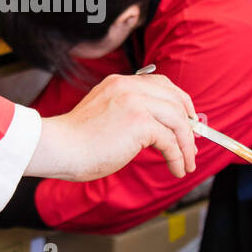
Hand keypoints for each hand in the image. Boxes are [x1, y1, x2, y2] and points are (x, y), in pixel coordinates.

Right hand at [24, 72, 197, 182]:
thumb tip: (156, 130)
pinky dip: (179, 156)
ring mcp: (135, 102)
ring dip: (187, 145)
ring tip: (187, 163)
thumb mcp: (105, 115)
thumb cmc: (76, 140)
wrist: (59, 147)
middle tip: (192, 145)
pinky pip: (170, 140)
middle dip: (189, 125)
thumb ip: (128, 113)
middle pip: (175, 100)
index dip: (180, 102)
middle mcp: (129, 87)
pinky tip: (177, 168)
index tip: (188, 120)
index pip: (161, 84)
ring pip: (178, 120)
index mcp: (120, 82)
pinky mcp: (139, 122)